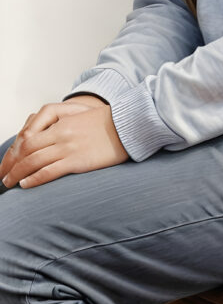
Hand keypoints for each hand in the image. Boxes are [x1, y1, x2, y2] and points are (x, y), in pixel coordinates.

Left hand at [0, 100, 128, 189]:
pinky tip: (26, 185)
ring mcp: (68, 147)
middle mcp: (60, 134)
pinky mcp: (77, 161)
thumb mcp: (80, 118)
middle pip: (26, 150)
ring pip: (33, 162)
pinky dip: (34, 179)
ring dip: (17, 173)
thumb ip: (63, 127)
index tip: (7, 161)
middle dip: (10, 164)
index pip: (28, 137)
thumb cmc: (107, 123)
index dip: (14, 151)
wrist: (128, 124)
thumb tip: (48, 139)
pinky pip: (49, 172)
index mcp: (61, 123)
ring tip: (9, 182)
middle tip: (3, 175)